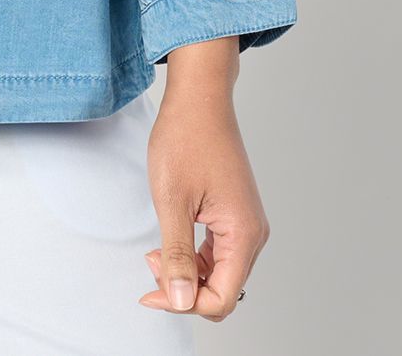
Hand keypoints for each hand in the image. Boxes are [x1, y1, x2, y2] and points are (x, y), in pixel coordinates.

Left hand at [138, 41, 268, 320]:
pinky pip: (218, 253)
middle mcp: (252, 233)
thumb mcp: (172, 201)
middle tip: (149, 268)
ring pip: (220, 274)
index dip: (184, 304)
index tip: (149, 293)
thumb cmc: (185, 139)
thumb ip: (177, 255)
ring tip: (154, 253)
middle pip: (223, 290)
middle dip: (184, 291)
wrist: (199, 98)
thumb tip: (182, 300)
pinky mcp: (235, 214)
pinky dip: (193, 257)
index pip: (221, 298)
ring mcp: (245, 223)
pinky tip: (168, 244)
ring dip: (187, 274)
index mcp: (243, 234)